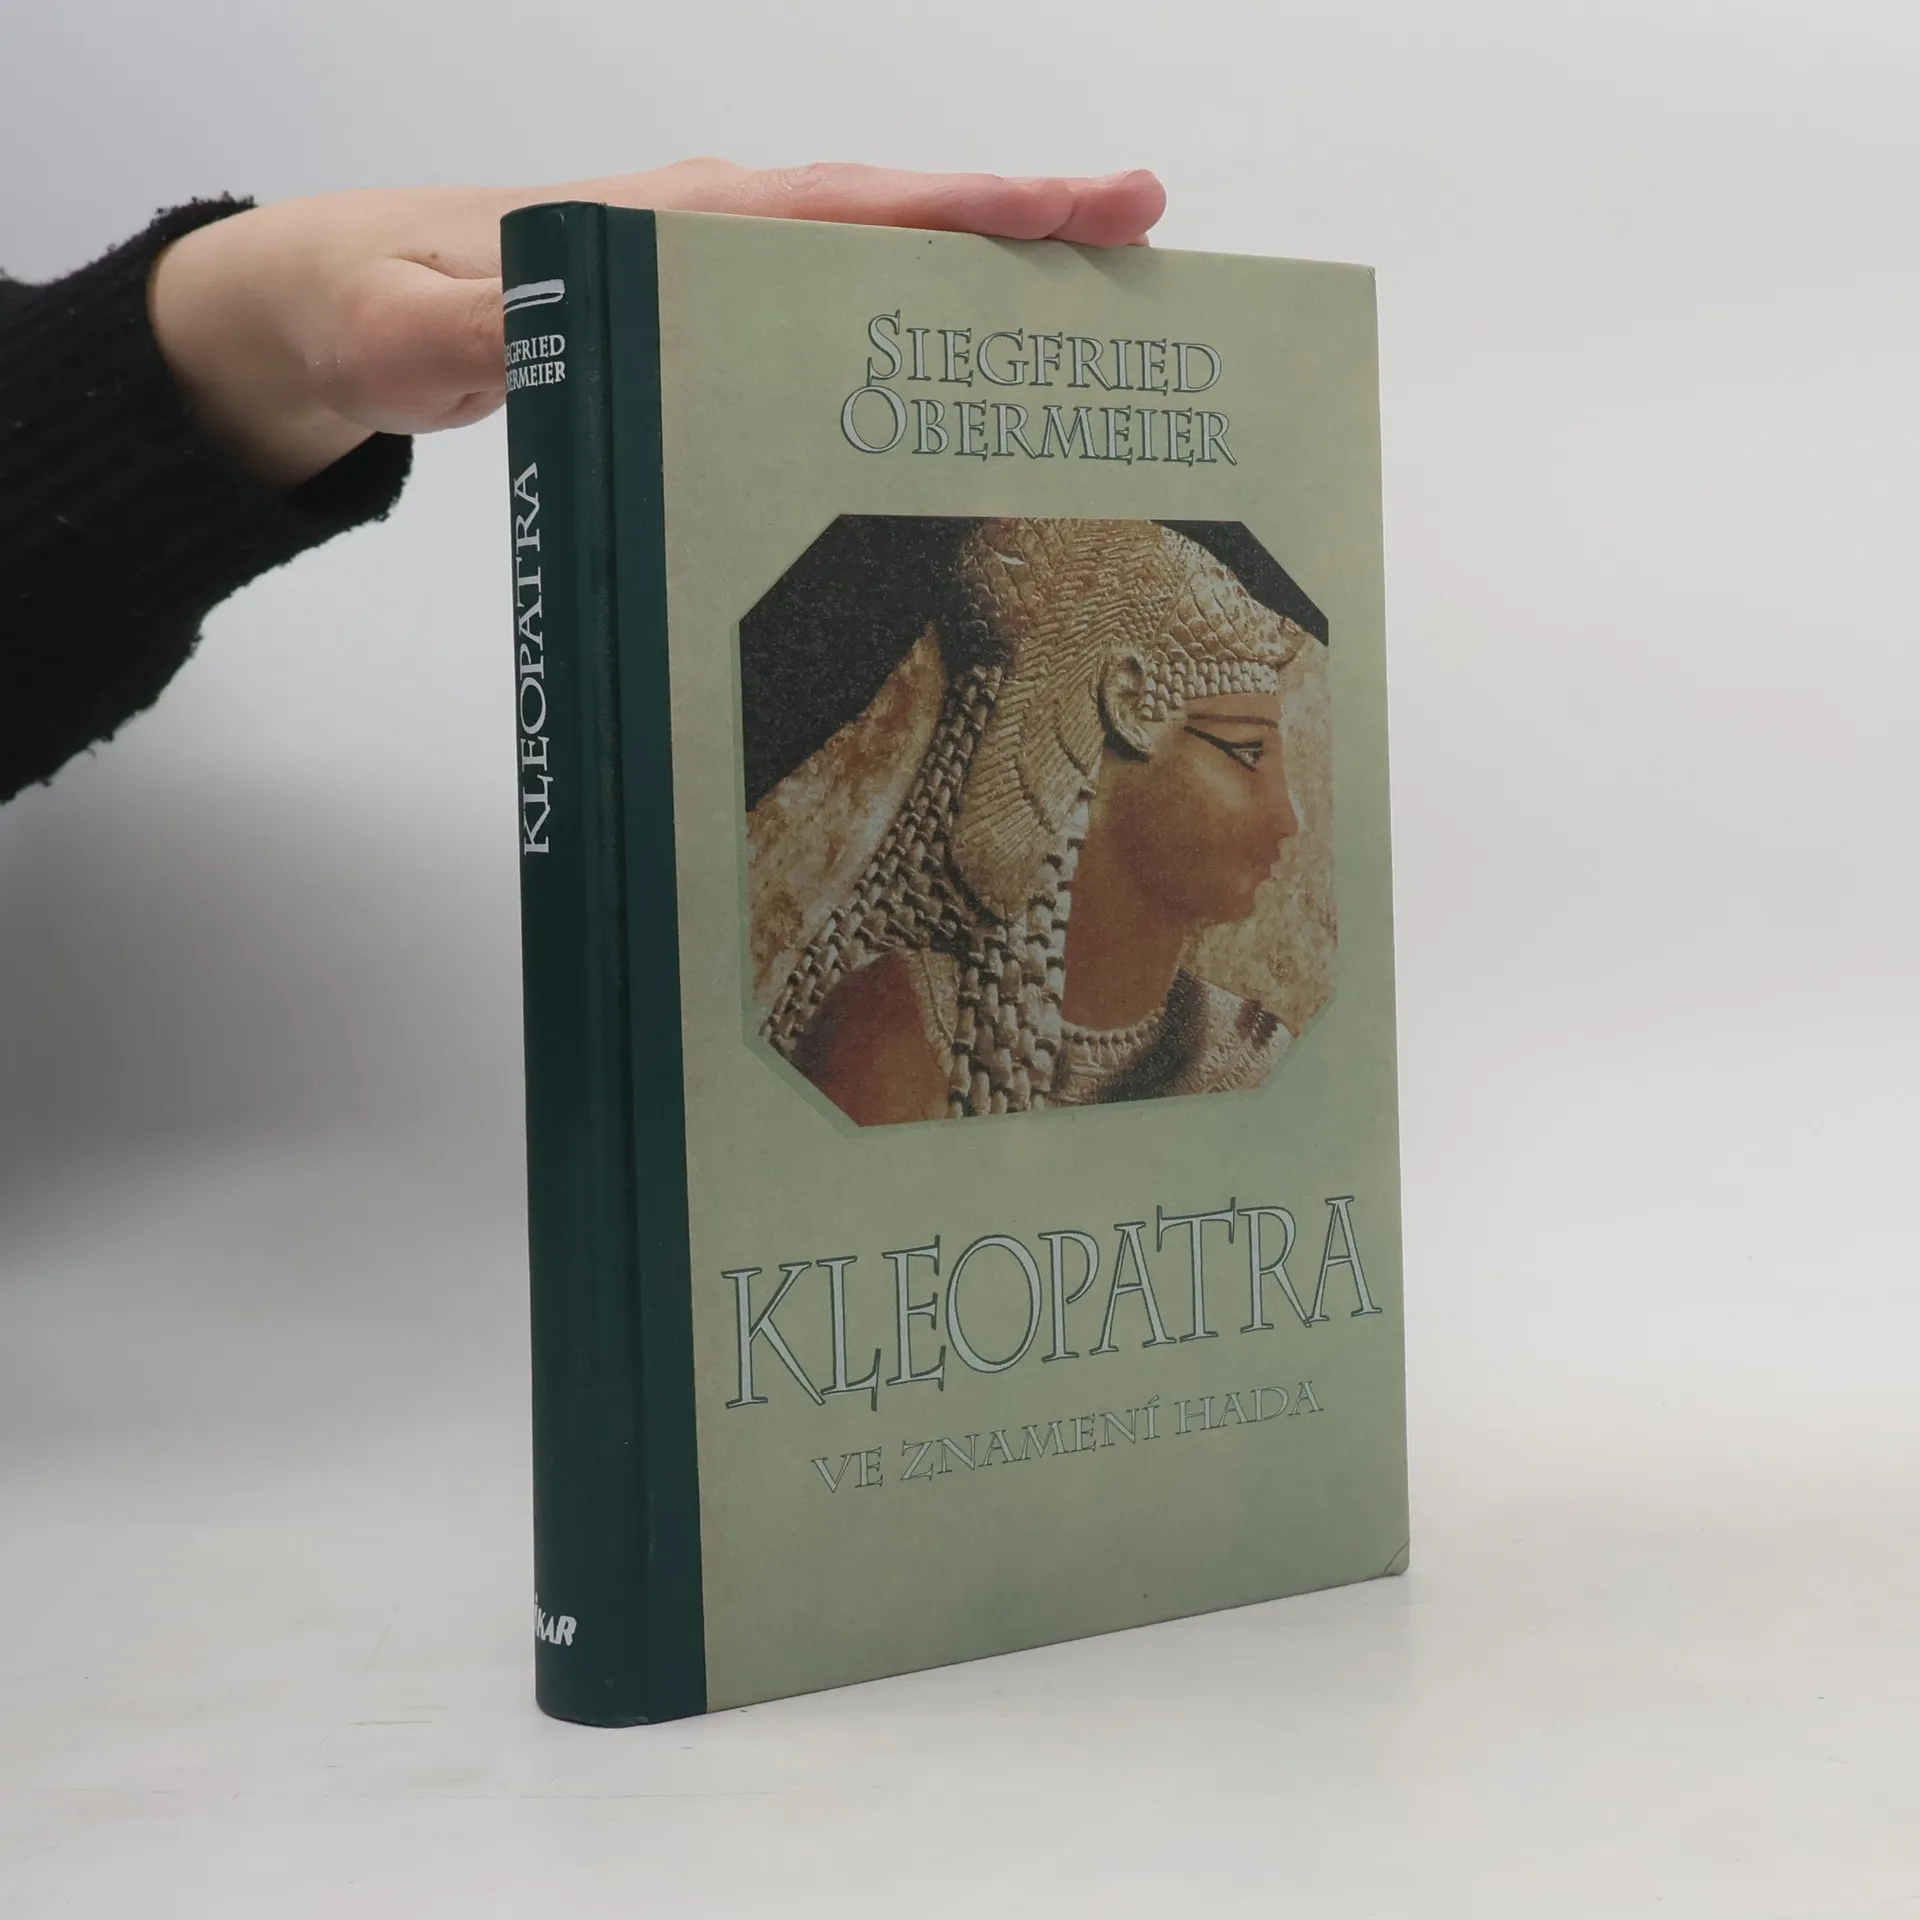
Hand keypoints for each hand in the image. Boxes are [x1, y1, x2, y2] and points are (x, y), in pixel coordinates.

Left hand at [147, 161, 1166, 489]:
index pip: (842, 206)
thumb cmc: (377, 304)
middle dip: (1022, 219)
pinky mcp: (708, 311)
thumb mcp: (409, 328)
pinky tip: (970, 357)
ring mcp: (717, 264)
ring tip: (1105, 294)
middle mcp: (712, 226)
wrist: (338, 301)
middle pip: (895, 213)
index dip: (962, 207)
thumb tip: (557, 323)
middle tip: (1145, 229)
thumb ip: (483, 326)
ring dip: (987, 268)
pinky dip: (917, 311)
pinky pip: (835, 301)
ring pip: (877, 252)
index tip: (1071, 209)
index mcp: (672, 221)